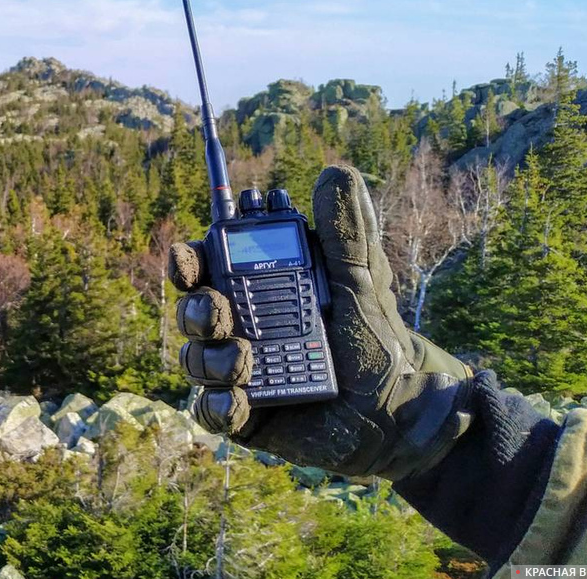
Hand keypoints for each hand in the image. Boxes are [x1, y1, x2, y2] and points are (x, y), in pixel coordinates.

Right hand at [170, 165, 473, 479]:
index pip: (206, 267)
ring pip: (195, 359)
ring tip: (246, 361)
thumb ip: (347, 229)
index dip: (187, 261)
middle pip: (192, 312)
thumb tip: (333, 171)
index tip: (188, 257)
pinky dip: (219, 405)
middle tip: (222, 313)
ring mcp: (239, 373)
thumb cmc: (378, 338)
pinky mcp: (245, 416)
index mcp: (258, 289)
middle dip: (197, 310)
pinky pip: (210, 410)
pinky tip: (241, 400)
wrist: (398, 410)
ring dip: (212, 358)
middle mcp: (242, 328)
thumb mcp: (364, 280)